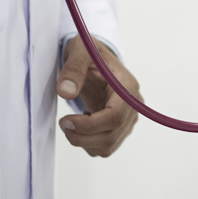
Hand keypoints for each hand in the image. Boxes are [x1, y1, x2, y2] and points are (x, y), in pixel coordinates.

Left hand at [57, 36, 139, 157]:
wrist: (96, 59)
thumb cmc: (91, 53)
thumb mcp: (80, 51)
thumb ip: (73, 70)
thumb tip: (66, 92)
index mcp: (127, 87)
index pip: (115, 117)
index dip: (89, 125)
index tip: (66, 120)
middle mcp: (134, 105)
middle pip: (111, 136)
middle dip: (82, 137)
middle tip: (63, 123)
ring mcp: (129, 118)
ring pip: (109, 146)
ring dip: (84, 142)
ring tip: (72, 122)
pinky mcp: (121, 127)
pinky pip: (106, 147)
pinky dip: (89, 143)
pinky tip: (83, 124)